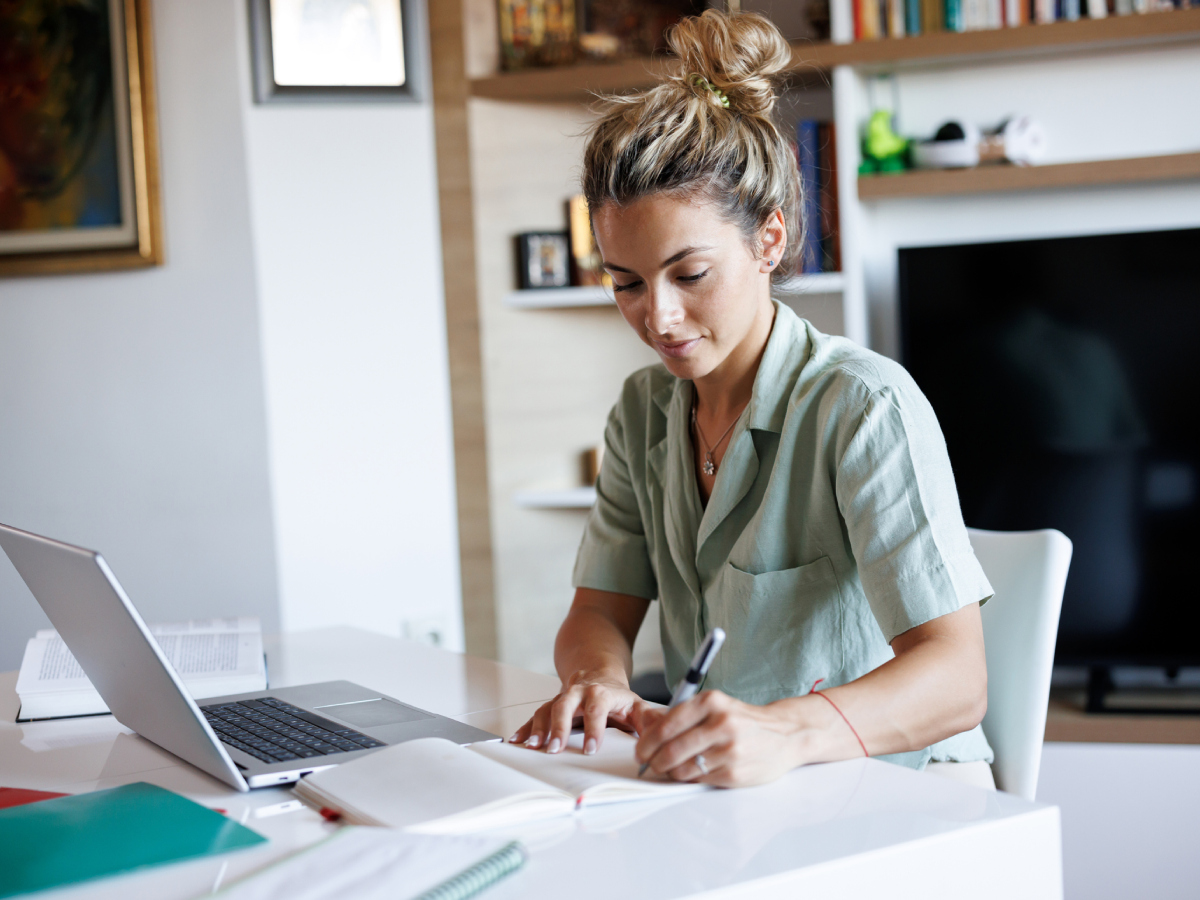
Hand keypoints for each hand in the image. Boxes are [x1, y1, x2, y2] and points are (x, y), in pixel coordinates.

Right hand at [511, 670, 651, 755]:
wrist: (598, 674)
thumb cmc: (617, 697)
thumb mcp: (636, 705)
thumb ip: (648, 719)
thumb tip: (660, 733)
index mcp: (601, 693)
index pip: (597, 708)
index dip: (594, 728)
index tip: (591, 749)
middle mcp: (578, 693)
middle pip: (565, 705)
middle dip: (559, 727)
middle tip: (554, 748)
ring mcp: (562, 699)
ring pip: (547, 709)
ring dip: (539, 728)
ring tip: (533, 746)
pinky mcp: (551, 706)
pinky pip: (535, 716)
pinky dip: (526, 728)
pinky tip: (517, 740)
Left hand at [632, 690, 814, 787]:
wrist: (785, 735)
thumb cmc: (743, 720)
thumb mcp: (715, 706)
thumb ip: (683, 715)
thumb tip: (646, 729)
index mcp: (711, 702)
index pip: (667, 725)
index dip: (647, 741)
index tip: (640, 750)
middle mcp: (721, 724)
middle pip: (671, 749)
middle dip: (654, 760)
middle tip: (650, 764)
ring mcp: (729, 750)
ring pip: (683, 768)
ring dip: (670, 772)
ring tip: (670, 769)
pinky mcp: (735, 773)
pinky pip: (699, 780)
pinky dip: (689, 779)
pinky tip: (691, 773)